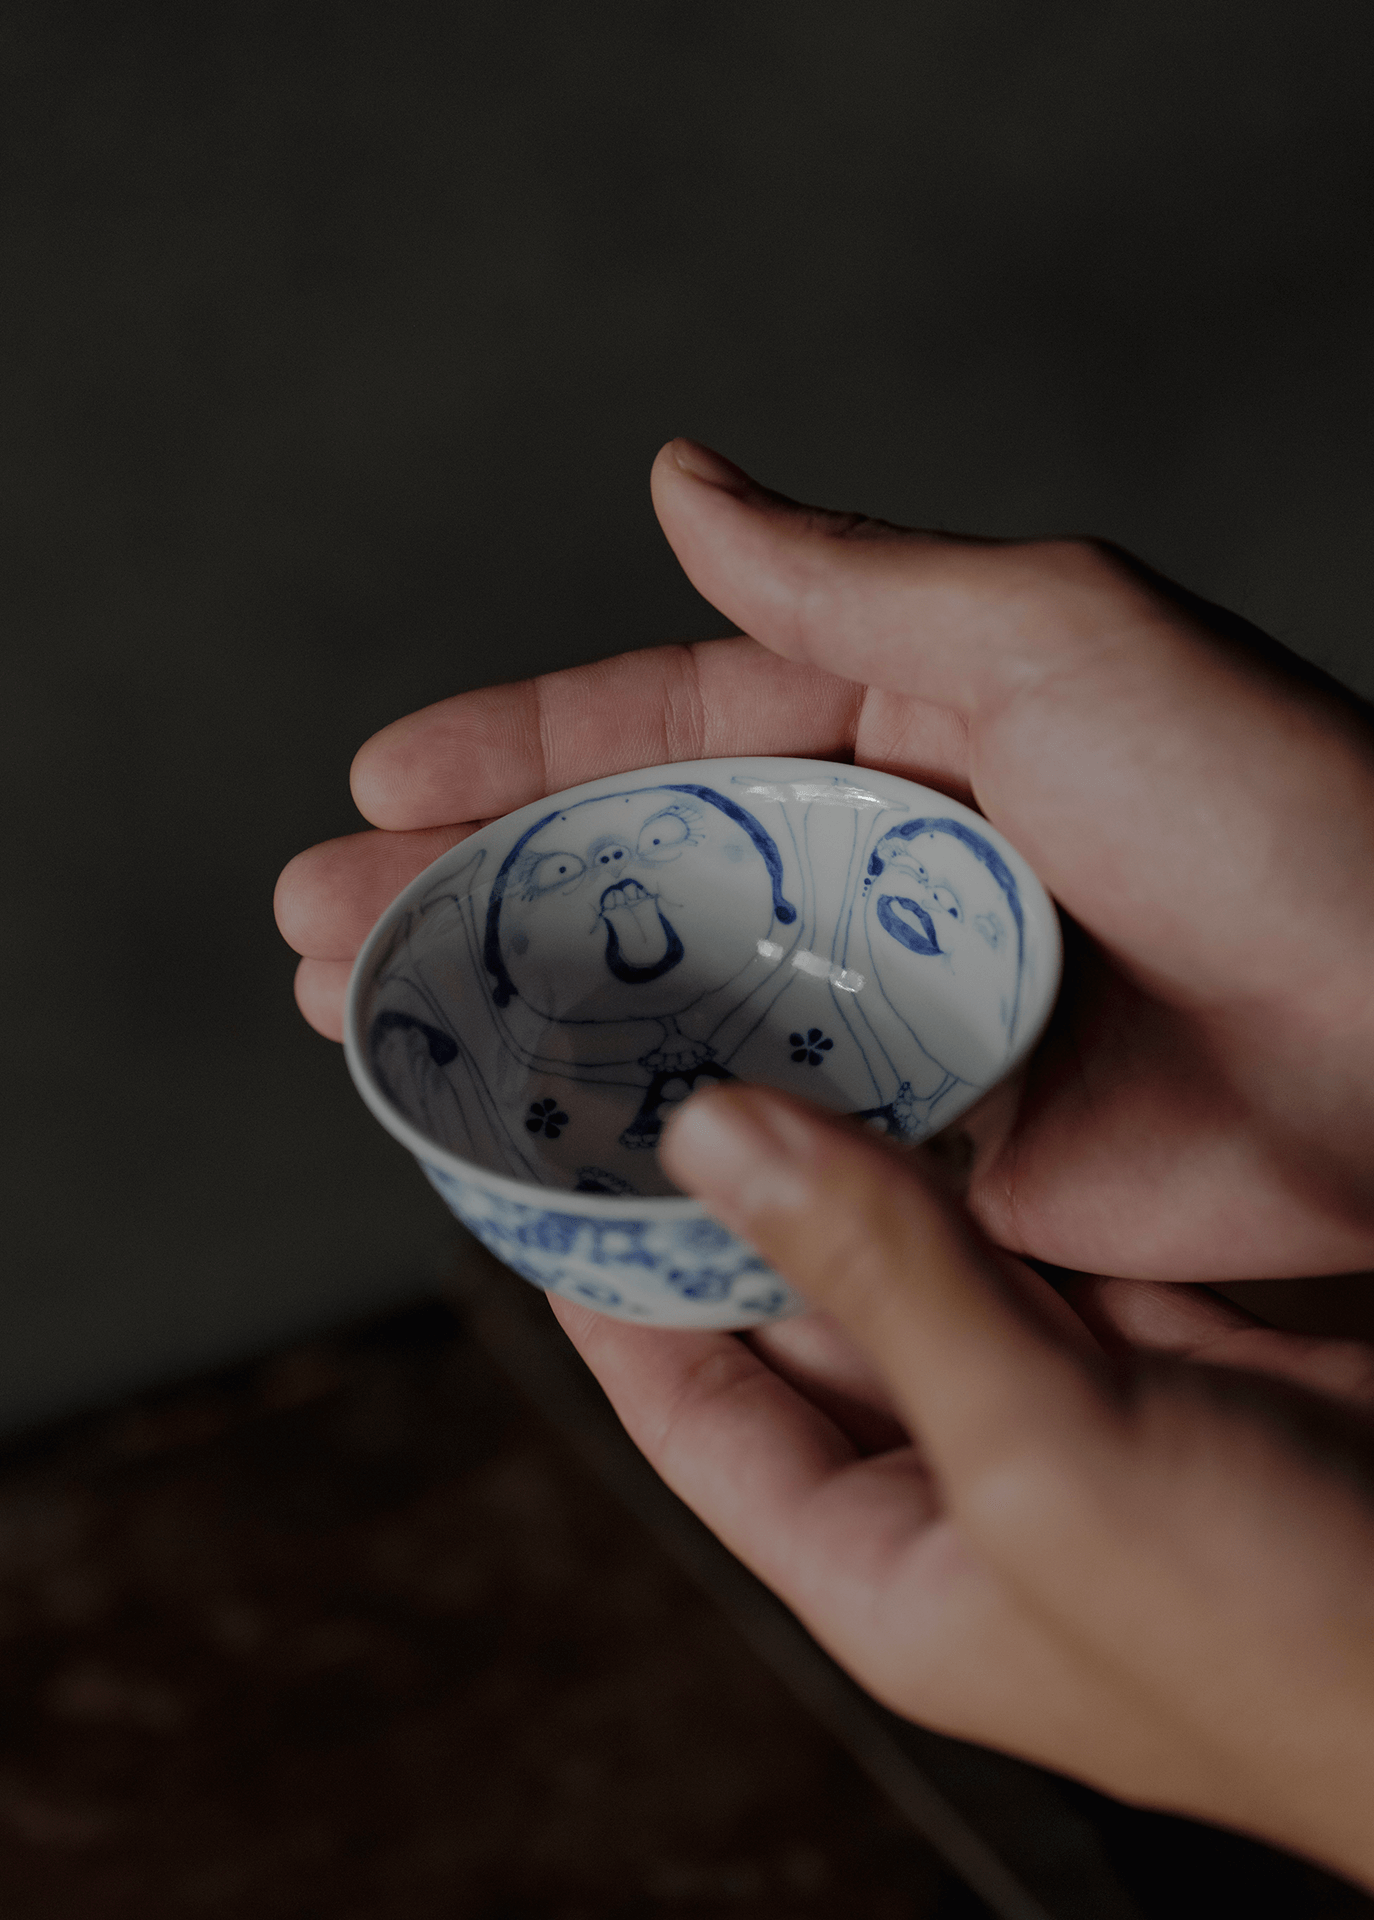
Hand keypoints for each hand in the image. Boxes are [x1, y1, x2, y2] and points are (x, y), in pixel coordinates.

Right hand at [276, 439, 1373, 1280]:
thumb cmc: (1274, 816)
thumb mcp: (1059, 641)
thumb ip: (854, 583)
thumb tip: (680, 481)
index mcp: (908, 721)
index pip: (671, 722)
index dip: (518, 750)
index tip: (376, 781)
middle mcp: (889, 863)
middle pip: (637, 880)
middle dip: (472, 898)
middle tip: (321, 931)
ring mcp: (905, 1013)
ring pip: (674, 1015)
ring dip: (523, 1025)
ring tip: (371, 1028)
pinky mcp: (939, 1150)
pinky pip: (761, 1142)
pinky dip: (648, 1147)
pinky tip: (531, 1150)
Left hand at [545, 1083, 1373, 1883]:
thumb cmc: (1296, 1637)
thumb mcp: (1047, 1463)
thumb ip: (885, 1289)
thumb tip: (717, 1145)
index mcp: (890, 1565)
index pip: (695, 1413)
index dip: (615, 1293)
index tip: (554, 1165)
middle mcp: (960, 1489)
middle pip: (799, 1324)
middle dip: (733, 1201)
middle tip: (664, 1062)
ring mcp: (1064, 1416)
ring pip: (919, 1268)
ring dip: (857, 1167)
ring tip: (772, 1035)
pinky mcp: (1161, 1353)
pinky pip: (1034, 1244)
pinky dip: (989, 1167)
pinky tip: (939, 1071)